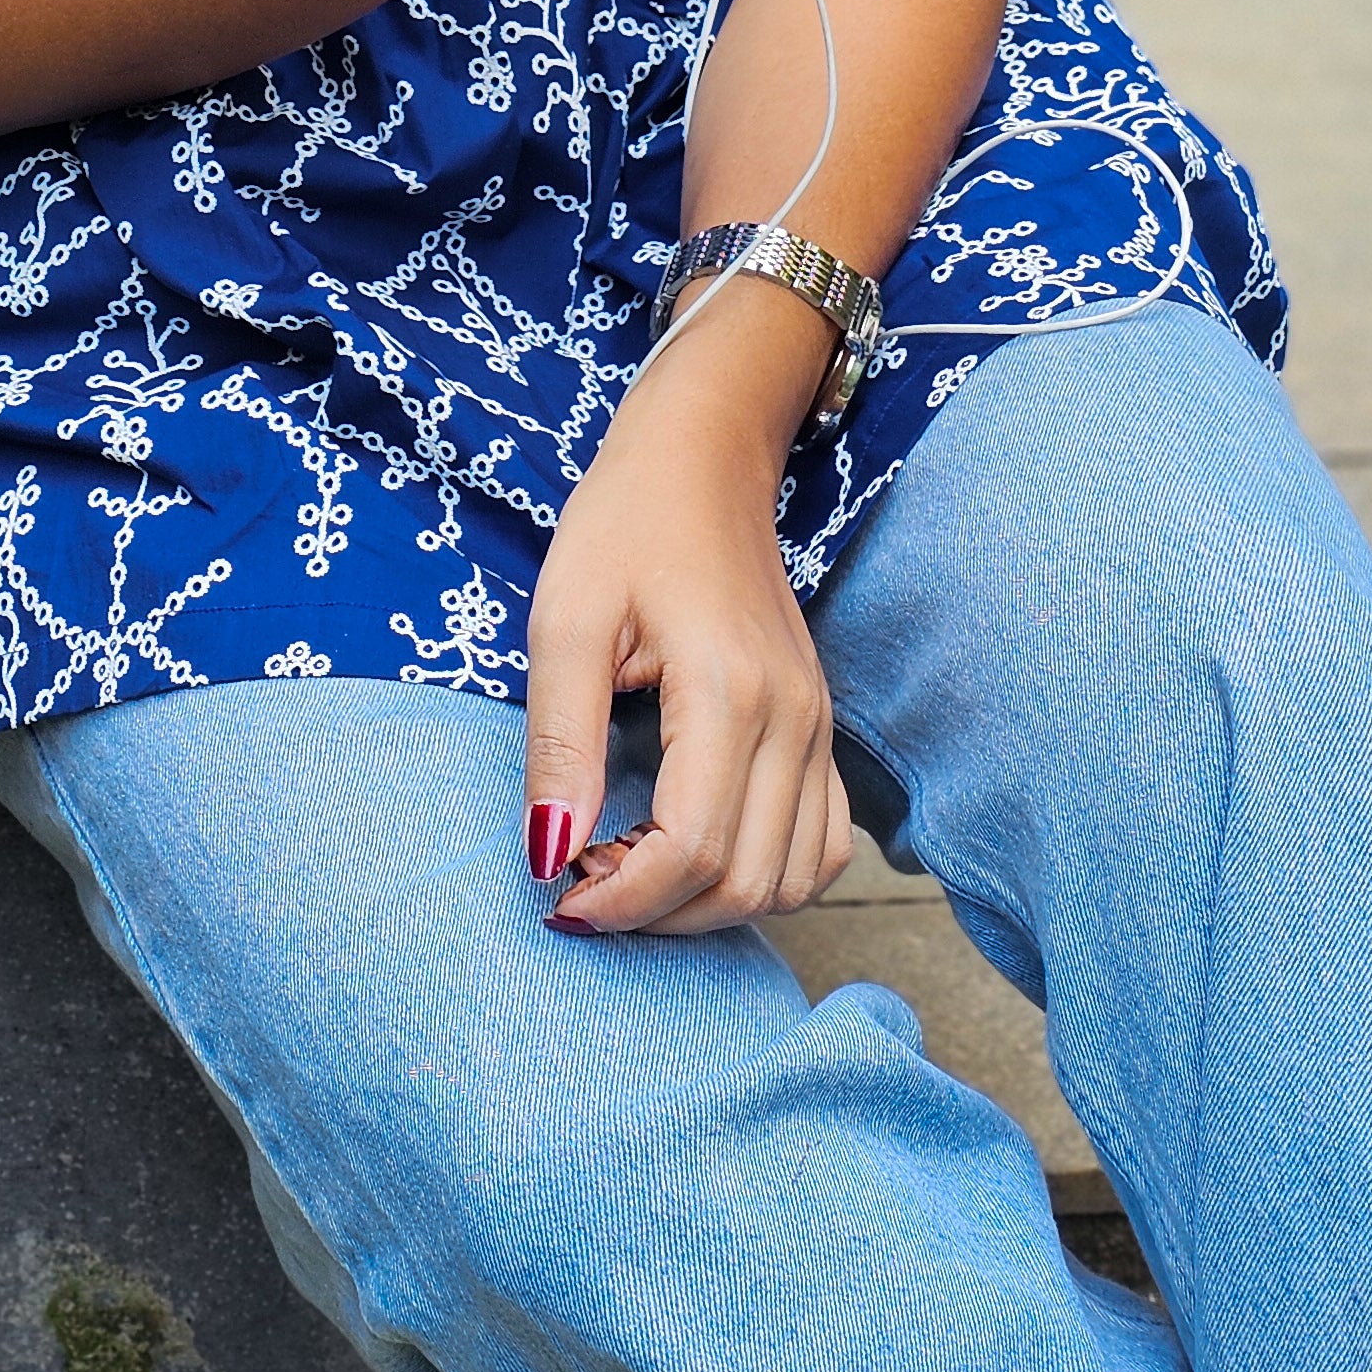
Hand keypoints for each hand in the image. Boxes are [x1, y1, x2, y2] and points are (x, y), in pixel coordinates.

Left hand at [520, 280, 854, 938]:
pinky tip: (691, 852)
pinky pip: (821, 847)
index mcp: (730, 690)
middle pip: (745, 882)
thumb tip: (549, 856)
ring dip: (710, 905)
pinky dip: (762, 877)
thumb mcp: (564, 618)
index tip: (557, 898)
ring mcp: (819, 726)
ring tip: (632, 871)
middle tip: (582, 886)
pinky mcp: (821, 729)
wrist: (702, 458)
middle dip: (658, 912)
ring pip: (792, 880)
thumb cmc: (624, 525)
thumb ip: (559, 743)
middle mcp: (794, 719)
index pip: (693, 849)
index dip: (622, 900)